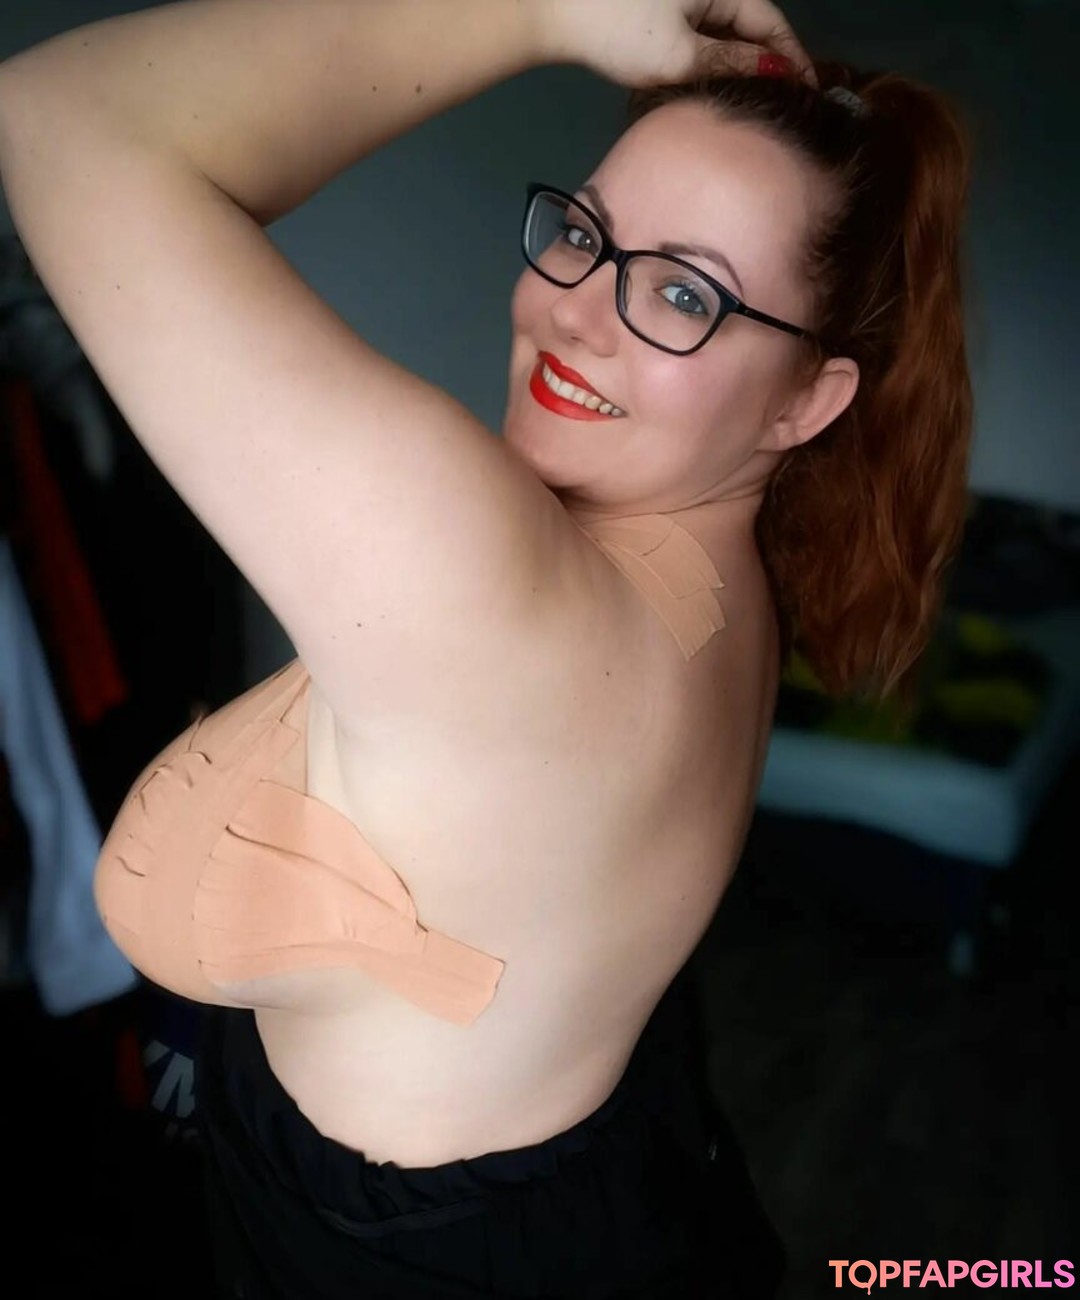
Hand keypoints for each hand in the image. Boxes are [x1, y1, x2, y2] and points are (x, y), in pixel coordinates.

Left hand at [534, 0, 813, 87]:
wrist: (555, 11)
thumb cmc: (619, 30)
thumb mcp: (679, 55)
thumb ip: (729, 63)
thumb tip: (771, 72)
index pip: (769, 22)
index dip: (791, 57)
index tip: (809, 92)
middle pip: (749, 26)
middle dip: (767, 63)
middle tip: (785, 105)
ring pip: (723, 32)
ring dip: (738, 64)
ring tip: (754, 104)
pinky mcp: (658, 10)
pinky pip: (698, 33)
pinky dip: (710, 59)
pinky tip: (714, 88)